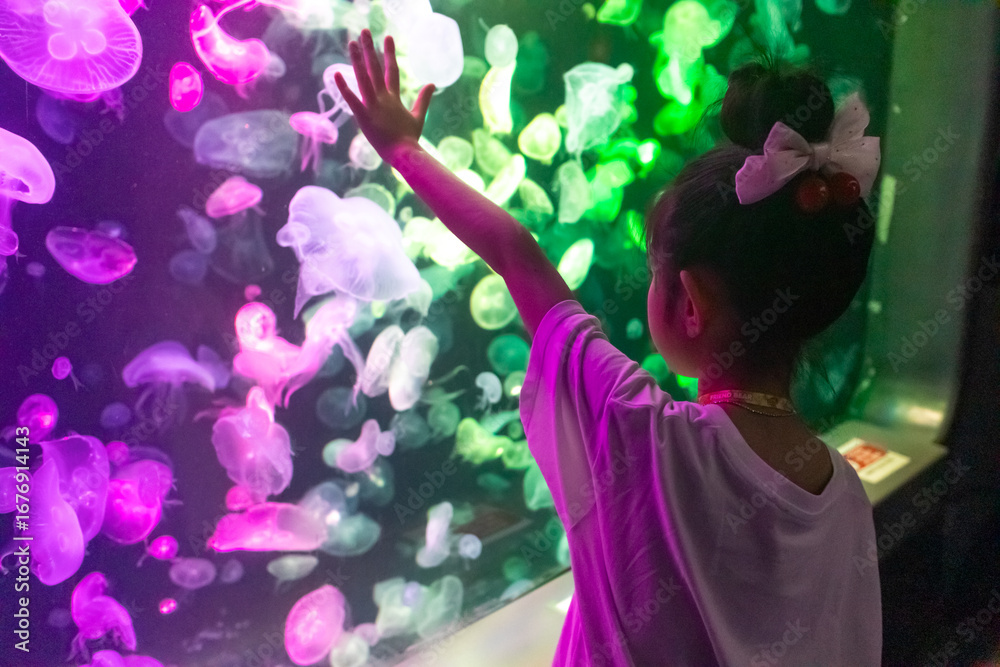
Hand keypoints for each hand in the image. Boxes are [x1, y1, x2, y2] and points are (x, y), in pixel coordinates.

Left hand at [335, 29, 435, 163]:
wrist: (404, 154)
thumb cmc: (409, 139)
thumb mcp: (418, 117)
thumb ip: (423, 100)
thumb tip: (432, 84)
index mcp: (394, 98)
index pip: (391, 71)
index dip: (389, 53)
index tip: (386, 38)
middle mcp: (383, 98)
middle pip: (376, 69)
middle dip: (370, 49)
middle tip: (365, 31)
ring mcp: (373, 106)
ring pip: (364, 78)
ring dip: (357, 60)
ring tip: (352, 42)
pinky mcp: (364, 116)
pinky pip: (352, 99)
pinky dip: (344, 87)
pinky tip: (336, 73)